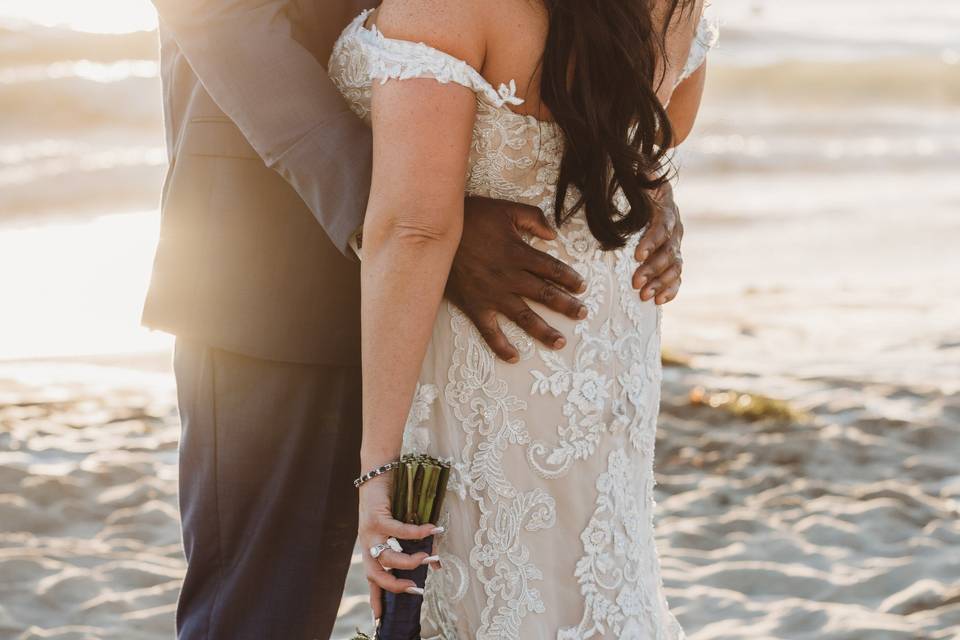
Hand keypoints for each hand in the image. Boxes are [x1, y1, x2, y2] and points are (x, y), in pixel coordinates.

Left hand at [358, 474, 438, 618]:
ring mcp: (369, 532)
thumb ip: (415, 547)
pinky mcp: (376, 517)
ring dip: (408, 561)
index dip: (377, 600)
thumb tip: (435, 566)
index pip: (373, 580)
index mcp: (372, 549)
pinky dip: (416, 532)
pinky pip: (398, 531)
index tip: (381, 620)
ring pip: (386, 558)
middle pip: (376, 575)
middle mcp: (368, 544)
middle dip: (395, 586)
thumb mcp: (403, 529)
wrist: (377, 473)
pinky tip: (432, 529)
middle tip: (416, 589)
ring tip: (427, 557)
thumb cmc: (392, 501)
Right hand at [446, 197, 586, 361]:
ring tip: (559, 342)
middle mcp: (510, 277)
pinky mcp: (474, 306)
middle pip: (544, 295)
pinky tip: (514, 357)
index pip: (552, 269)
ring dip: (544, 331)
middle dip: (566, 306)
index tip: (582, 287)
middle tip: (582, 314)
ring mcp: (492, 294)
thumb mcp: (505, 209)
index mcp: (519, 253)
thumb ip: (532, 218)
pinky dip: (501, 346)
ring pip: (524, 317)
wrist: (434, 233)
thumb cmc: (470, 217)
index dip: (570, 278)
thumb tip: (553, 235)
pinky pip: (489, 330)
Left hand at [632, 182, 683, 304]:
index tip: (637, 254)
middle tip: (635, 282)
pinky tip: (659, 301)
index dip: (652, 241)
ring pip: (674, 267)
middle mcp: (676, 230)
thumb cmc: (640, 187)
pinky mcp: (673, 260)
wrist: (651, 194)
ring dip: (659, 282)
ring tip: (643, 295)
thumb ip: (640, 174)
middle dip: (653, 268)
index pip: (663, 226)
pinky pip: (677, 277)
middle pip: (669, 251)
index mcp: (667, 210)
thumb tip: (639, 165)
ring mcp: (676, 246)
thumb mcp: (640, 178)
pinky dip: (670, 290)